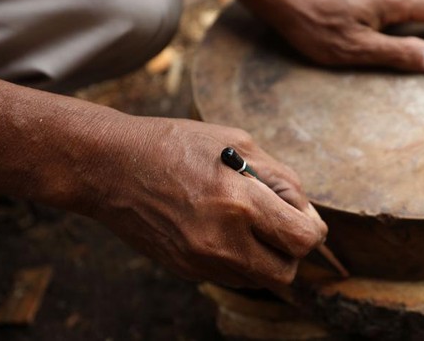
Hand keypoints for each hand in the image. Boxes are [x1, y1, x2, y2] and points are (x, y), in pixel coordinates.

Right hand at [88, 116, 326, 287]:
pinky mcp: (185, 269)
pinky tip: (224, 228)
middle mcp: (222, 240)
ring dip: (266, 257)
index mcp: (239, 202)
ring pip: (259, 280)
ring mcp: (200, 261)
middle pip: (286, 272)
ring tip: (249, 221)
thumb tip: (305, 209)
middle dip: (292, 250)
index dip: (313, 229)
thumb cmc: (175, 145)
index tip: (305, 218)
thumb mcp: (238, 143)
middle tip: (281, 222)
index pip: (302, 239)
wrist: (110, 166)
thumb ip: (280, 177)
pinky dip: (239, 259)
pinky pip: (230, 276)